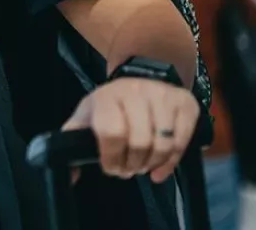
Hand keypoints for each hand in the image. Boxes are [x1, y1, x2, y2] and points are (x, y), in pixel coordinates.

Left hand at [61, 78, 199, 182]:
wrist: (140, 78)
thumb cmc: (111, 105)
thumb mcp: (87, 117)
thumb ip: (73, 141)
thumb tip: (70, 176)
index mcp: (108, 96)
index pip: (112, 133)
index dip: (112, 157)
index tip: (111, 167)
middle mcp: (137, 91)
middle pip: (139, 142)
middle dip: (133, 164)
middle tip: (129, 168)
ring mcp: (163, 95)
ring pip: (163, 144)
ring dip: (152, 163)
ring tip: (143, 165)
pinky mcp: (185, 103)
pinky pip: (183, 141)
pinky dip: (171, 161)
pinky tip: (160, 168)